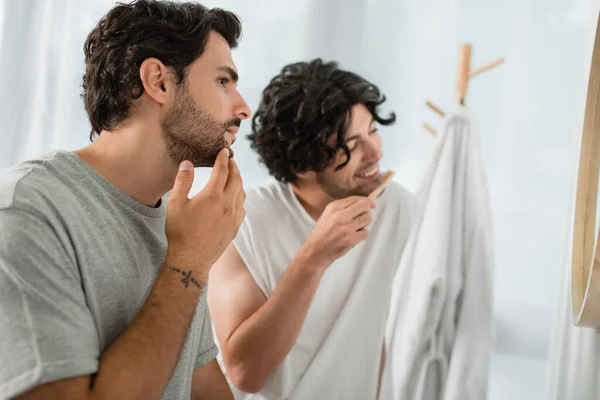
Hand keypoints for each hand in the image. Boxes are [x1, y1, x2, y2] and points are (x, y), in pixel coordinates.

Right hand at [165, 148, 245, 283]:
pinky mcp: (235, 227)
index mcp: (213, 195)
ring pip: (242, 193)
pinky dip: (240, 198)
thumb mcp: (176, 203)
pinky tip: (234, 198)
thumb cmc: (180, 231)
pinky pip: (242, 207)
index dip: (224, 158)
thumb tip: (187, 163)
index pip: (222, 170)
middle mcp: (227, 204)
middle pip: (237, 179)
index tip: (225, 150)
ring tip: (233, 177)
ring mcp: (234, 217)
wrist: (191, 259)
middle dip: (234, 167)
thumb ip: (183, 181)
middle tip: (231, 160)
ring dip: (239, 181)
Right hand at [302, 196, 374, 268]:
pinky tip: (354, 236)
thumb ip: (344, 208)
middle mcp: (339, 215)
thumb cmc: (322, 233)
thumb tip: (366, 203)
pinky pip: (366, 233)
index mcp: (333, 207)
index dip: (367, 201)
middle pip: (365, 207)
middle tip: (362, 218)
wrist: (315, 251)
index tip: (371, 205)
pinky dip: (362, 235)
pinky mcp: (350, 240)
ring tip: (357, 228)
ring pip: (368, 219)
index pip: (356, 199)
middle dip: (367, 212)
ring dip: (365, 223)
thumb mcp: (328, 214)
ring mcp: (346, 228)